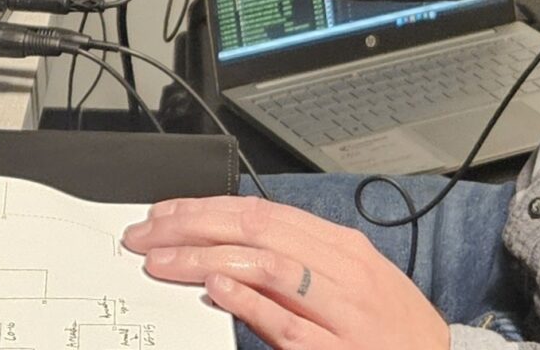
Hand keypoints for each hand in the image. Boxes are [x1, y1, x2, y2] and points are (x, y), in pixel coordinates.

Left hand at [122, 196, 449, 349]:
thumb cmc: (393, 330)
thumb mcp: (350, 283)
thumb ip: (296, 264)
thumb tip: (231, 256)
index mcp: (342, 247)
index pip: (260, 212)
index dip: (204, 209)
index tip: (162, 215)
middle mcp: (342, 270)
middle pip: (255, 230)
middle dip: (192, 228)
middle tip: (145, 236)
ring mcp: (342, 310)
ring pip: (266, 267)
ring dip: (205, 260)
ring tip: (161, 262)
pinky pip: (287, 321)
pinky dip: (249, 302)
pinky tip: (216, 291)